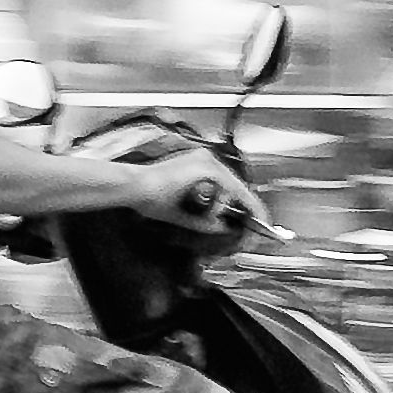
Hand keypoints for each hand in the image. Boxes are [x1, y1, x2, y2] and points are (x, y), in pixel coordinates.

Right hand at [124, 153, 268, 236]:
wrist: (135, 189)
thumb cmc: (149, 198)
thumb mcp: (183, 214)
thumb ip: (204, 220)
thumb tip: (223, 227)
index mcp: (198, 166)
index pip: (228, 187)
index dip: (243, 206)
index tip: (254, 222)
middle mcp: (206, 160)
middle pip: (236, 189)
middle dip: (248, 212)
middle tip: (257, 232)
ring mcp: (209, 162)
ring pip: (235, 191)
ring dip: (230, 211)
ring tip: (212, 219)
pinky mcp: (209, 170)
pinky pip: (234, 191)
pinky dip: (239, 206)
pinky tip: (238, 216)